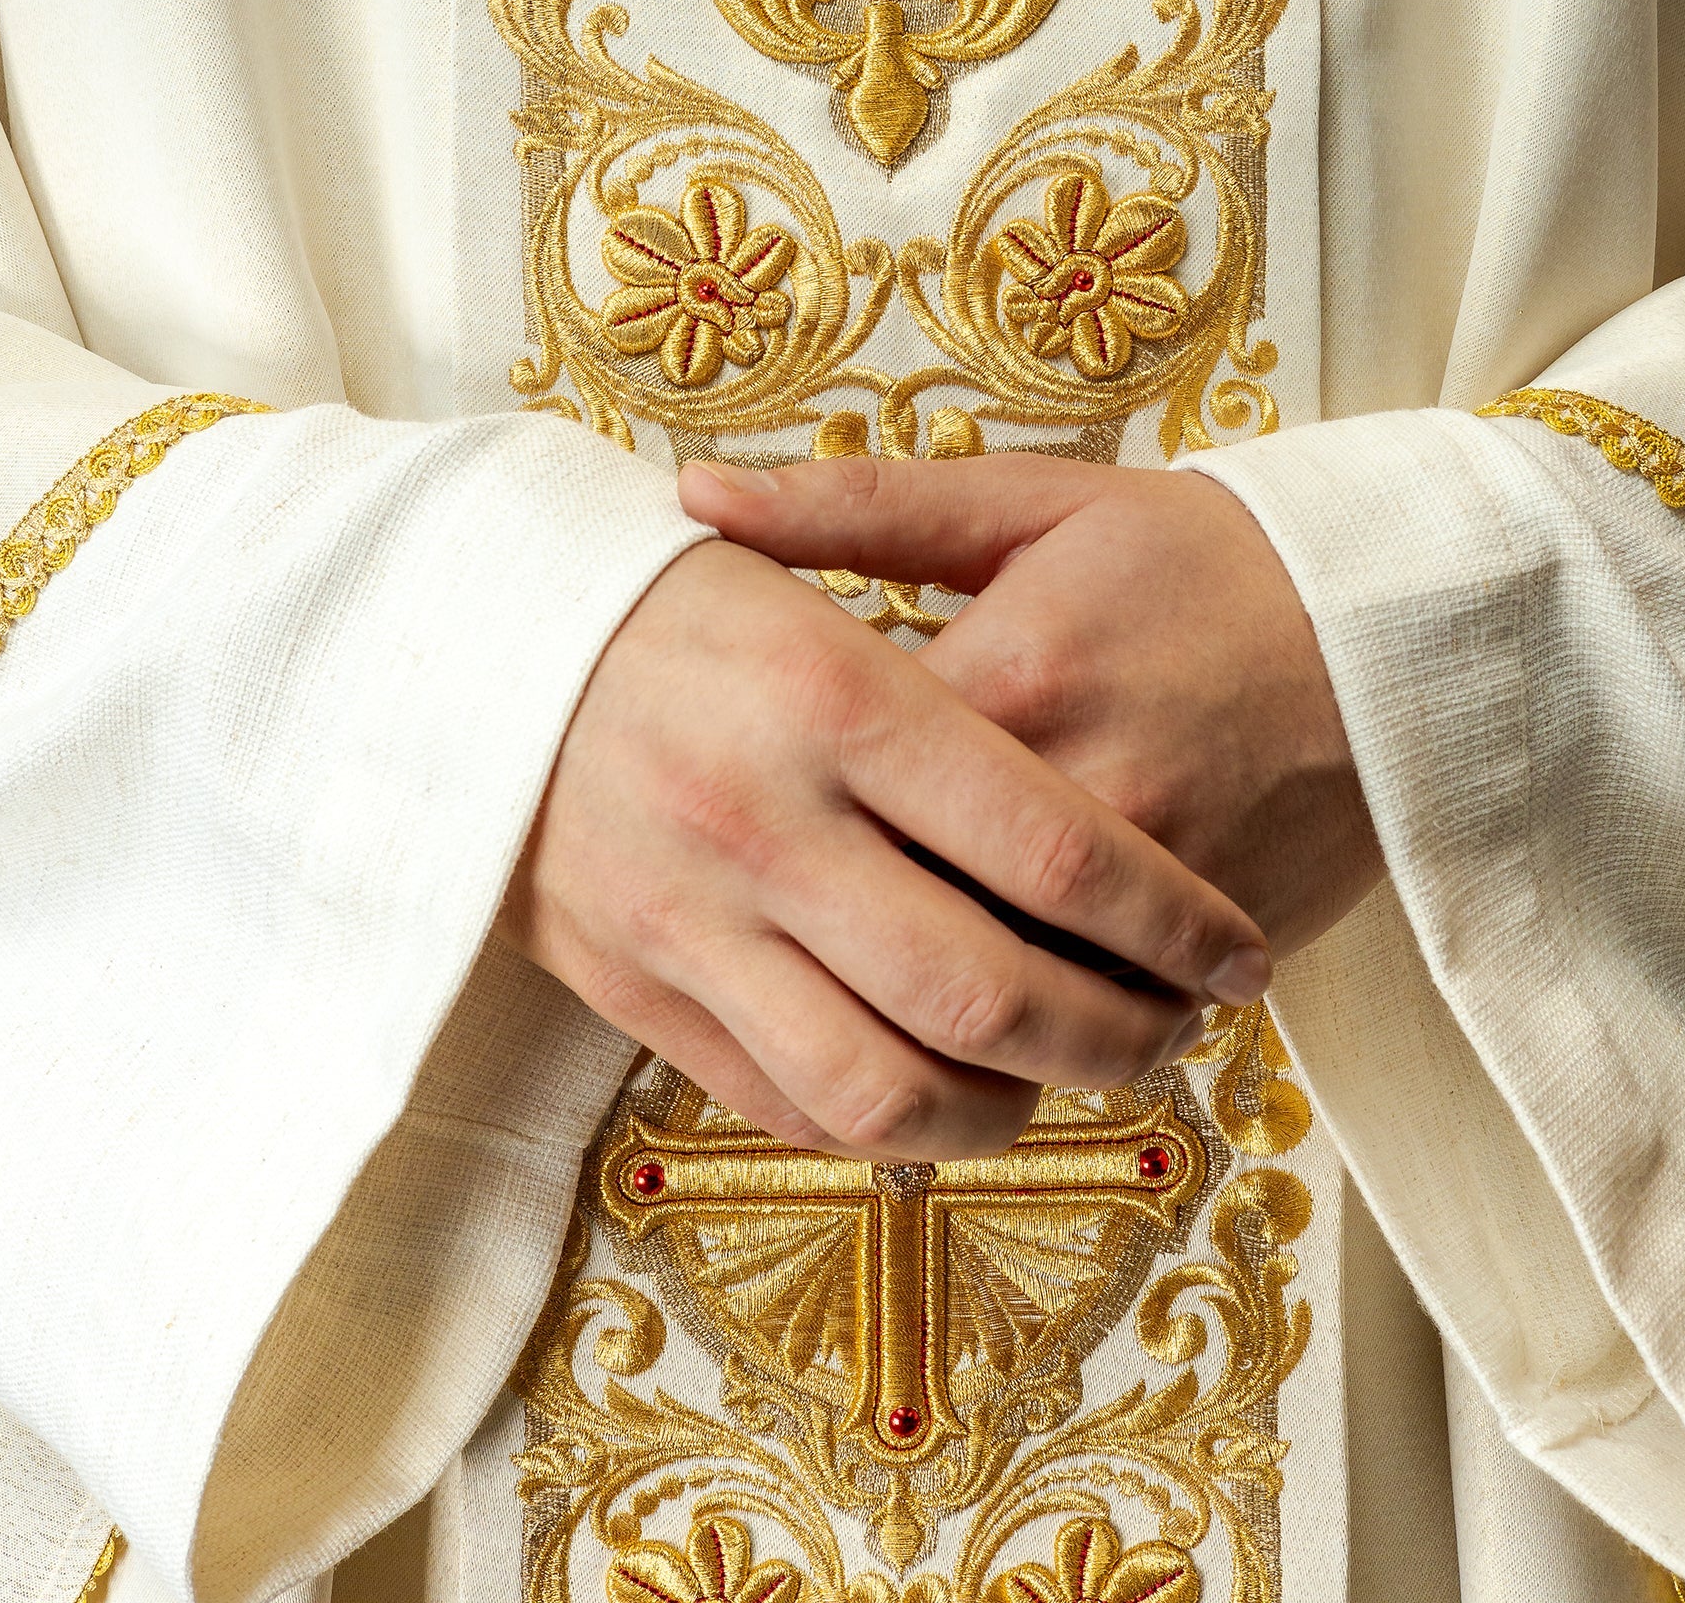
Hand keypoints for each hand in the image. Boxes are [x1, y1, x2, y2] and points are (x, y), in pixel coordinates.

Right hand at [502, 539, 1271, 1160]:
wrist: (450, 644)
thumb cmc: (654, 594)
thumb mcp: (796, 558)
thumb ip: (933, 629)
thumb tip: (1056, 674)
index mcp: (834, 693)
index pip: (1055, 848)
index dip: (1173, 922)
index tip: (1234, 947)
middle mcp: (767, 819)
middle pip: (990, 991)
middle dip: (1122, 1035)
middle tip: (1182, 1025)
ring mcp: (694, 919)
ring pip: (894, 1089)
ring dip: (1015, 1110)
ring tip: (1075, 1074)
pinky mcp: (640, 989)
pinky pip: (793, 1106)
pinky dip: (892, 1125)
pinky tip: (953, 1088)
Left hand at [678, 456, 1383, 959]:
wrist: (1390, 621)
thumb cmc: (1192, 556)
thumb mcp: (1026, 503)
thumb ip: (852, 507)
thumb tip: (691, 495)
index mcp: (1008, 673)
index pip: (838, 773)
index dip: (772, 789)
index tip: (735, 780)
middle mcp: (1074, 792)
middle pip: (900, 907)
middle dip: (825, 920)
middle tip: (770, 905)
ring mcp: (1148, 885)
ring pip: (990, 991)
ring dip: (921, 995)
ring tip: (853, 972)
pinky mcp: (1207, 947)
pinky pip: (1087, 1021)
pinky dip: (1028, 1030)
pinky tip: (973, 1014)